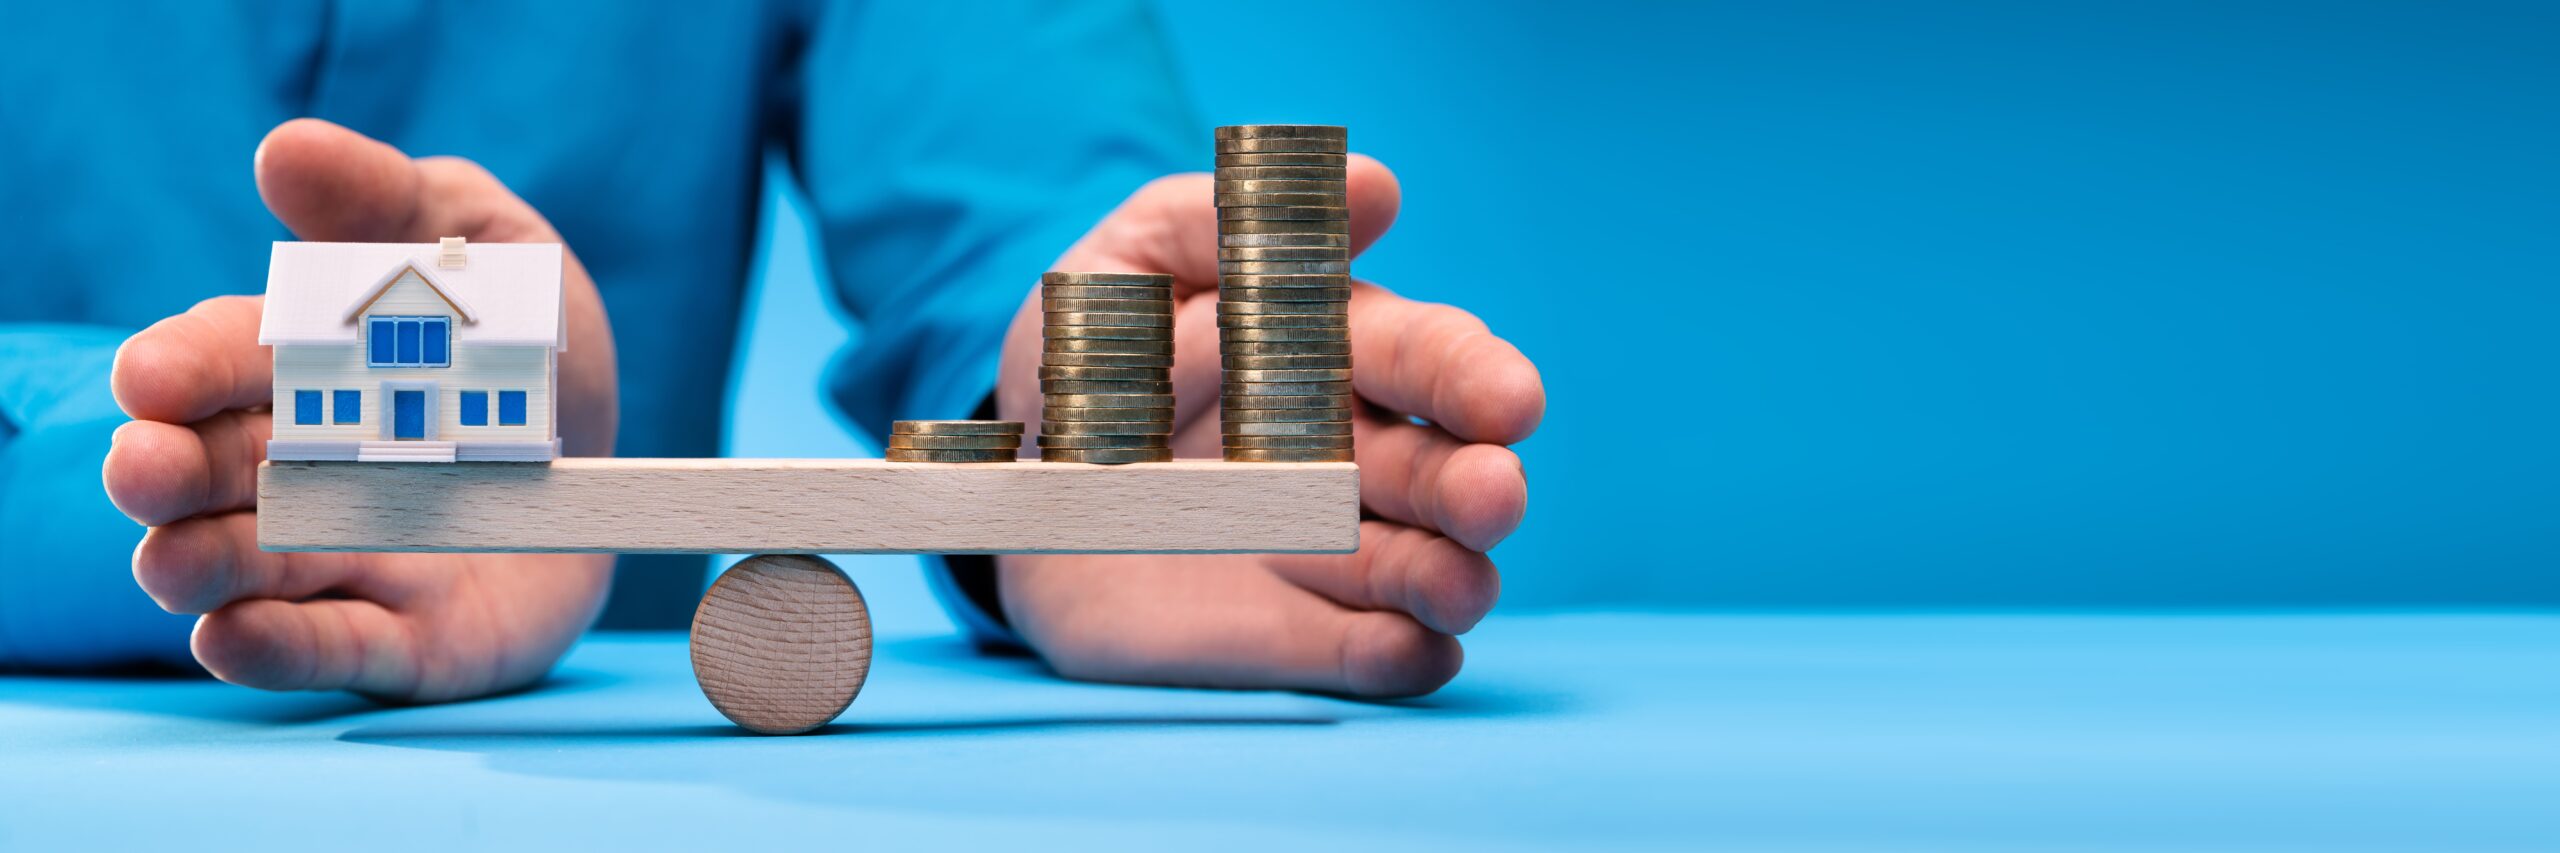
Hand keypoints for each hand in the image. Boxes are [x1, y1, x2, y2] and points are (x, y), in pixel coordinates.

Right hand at [102, 119, 619, 701]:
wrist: (629, 468)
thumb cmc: (533, 349)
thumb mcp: (494, 250)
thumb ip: (395, 202)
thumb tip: (285, 151)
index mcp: (306, 371)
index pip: (228, 364)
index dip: (187, 368)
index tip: (153, 376)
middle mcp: (303, 471)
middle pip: (216, 471)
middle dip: (170, 471)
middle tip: (143, 467)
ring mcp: (348, 560)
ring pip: (251, 569)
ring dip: (202, 565)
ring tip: (169, 562)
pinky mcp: (408, 640)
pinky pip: (337, 648)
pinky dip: (279, 648)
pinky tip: (228, 638)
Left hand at [993, 157, 1542, 695]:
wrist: (1005, 487)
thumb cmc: (1089, 357)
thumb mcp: (1124, 264)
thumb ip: (1225, 221)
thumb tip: (1371, 187)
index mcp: (1332, 354)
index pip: (1423, 357)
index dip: (1470, 375)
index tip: (1510, 400)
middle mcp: (1352, 459)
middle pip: (1439, 473)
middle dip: (1475, 485)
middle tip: (1493, 496)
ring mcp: (1326, 556)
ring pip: (1420, 570)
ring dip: (1450, 578)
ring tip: (1461, 587)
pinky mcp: (1286, 637)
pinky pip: (1359, 654)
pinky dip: (1394, 657)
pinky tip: (1414, 651)